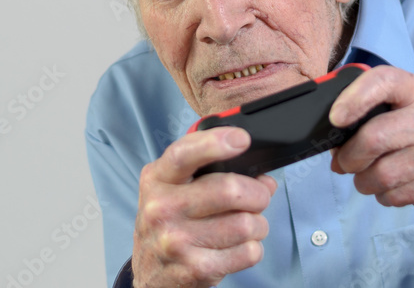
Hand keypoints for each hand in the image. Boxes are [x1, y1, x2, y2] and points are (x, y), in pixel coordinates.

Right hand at [132, 126, 277, 287]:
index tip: (241, 139)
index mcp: (157, 179)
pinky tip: (237, 247)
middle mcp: (162, 208)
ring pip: (246, 223)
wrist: (149, 273)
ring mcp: (176, 241)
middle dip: (257, 193)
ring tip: (246, 226)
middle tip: (258, 197)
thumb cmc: (168, 222)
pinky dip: (253, 248)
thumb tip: (264, 181)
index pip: (184, 154)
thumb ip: (212, 172)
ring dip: (258, 224)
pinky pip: (248, 252)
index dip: (215, 143)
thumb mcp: (173, 188)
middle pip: (230, 190)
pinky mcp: (196, 268)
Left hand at [329, 65, 413, 239]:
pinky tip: (391, 186)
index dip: (354, 99)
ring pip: (382, 174)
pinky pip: (394, 194)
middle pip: (375, 137)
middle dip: (350, 156)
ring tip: (367, 176)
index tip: (335, 118)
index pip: (384, 82)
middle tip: (343, 162)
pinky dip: (383, 195)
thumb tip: (331, 132)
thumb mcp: (405, 108)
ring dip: (364, 181)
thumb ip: (371, 109)